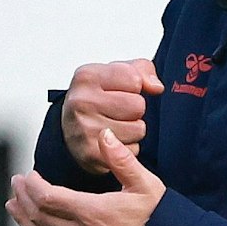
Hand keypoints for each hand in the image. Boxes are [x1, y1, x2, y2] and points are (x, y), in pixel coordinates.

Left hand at [9, 129, 166, 225]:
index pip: (47, 198)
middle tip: (17, 184)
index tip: (29, 175)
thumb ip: (121, 160)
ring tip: (14, 205)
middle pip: (37, 216)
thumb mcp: (145, 185)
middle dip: (22, 198)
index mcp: (93, 213)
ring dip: (23, 220)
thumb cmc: (158, 221)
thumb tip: (104, 136)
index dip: (32, 185)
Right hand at [60, 59, 163, 173]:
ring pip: (138, 129)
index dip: (135, 86)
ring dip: (133, 129)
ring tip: (115, 124)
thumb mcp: (117, 73)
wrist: (70, 128)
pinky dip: (128, 148)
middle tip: (118, 110)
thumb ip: (143, 71)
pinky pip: (132, 150)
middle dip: (135, 109)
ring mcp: (84, 129)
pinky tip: (113, 141)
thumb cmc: (97, 98)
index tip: (121, 89)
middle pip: (138, 106)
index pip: (135, 79)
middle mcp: (81, 102)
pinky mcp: (91, 154)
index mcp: (87, 76)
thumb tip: (156, 87)